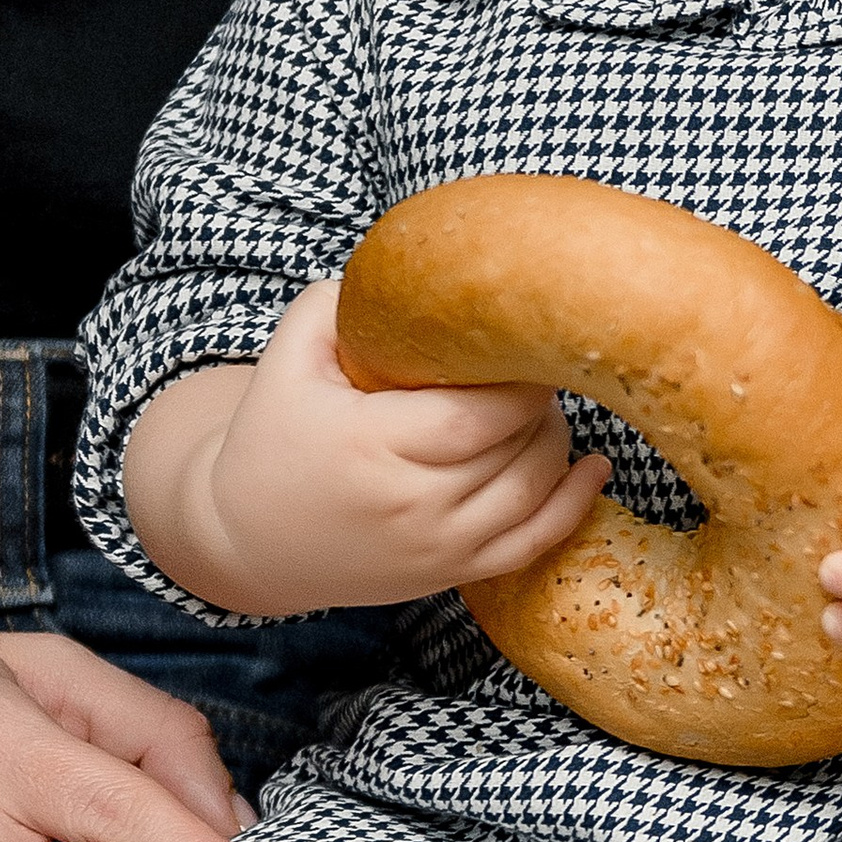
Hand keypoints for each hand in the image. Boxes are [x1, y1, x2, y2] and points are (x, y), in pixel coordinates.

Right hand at [126, 278, 608, 617]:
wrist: (247, 542)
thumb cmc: (273, 441)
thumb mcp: (287, 360)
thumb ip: (336, 304)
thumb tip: (406, 268)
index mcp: (373, 443)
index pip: (484, 410)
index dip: (522, 376)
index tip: (528, 339)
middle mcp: (412, 503)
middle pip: (518, 446)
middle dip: (541, 401)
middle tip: (540, 364)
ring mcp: (437, 546)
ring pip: (534, 489)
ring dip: (555, 441)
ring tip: (542, 405)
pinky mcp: (450, 573)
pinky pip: (534, 543)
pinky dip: (574, 504)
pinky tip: (595, 468)